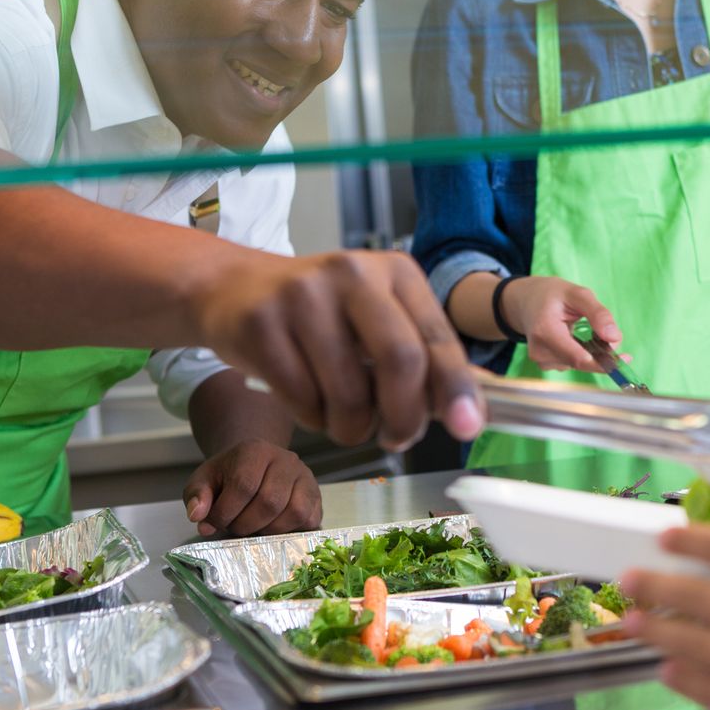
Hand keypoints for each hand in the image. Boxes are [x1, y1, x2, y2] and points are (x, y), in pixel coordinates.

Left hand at [183, 440, 321, 537]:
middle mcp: (286, 459)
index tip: (214, 522)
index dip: (226, 512)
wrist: (255, 464)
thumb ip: (197, 496)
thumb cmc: (228, 475)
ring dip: (269, 530)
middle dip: (246, 524)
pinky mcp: (316, 496)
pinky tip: (271, 527)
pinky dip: (290, 531)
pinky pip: (310, 520)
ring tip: (253, 528)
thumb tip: (198, 517)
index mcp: (255, 450)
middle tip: (234, 527)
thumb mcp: (204, 480)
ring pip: (294, 512)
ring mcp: (305, 477)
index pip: (243, 485)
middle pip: (270, 501)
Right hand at [194, 250, 482, 450]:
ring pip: (349, 394)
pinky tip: (306, 399)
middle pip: (400, 361)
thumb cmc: (321, 316)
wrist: (234, 290)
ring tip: (342, 416)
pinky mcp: (262, 323)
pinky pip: (303, 401)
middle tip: (397, 438)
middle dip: (405, 418)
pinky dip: (312, 419)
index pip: (436, 337)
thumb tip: (474, 411)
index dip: (456, 388)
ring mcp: (303, 296)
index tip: (468, 427)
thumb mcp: (378, 321)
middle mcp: (352, 274)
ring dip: (352, 428)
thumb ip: (423, 361)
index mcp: (395, 272)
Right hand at [499, 276, 624, 372]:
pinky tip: (576, 338)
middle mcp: (540, 351)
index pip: (579, 358)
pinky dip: (581, 353)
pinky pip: (571, 363)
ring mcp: (541, 360)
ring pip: (578, 364)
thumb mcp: (577, 293)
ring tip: (586, 331)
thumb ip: (598, 313)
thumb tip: (615, 338)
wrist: (525, 301)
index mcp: (545, 330)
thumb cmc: (551, 295)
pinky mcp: (544, 364)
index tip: (625, 359)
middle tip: (610, 336)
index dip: (604, 362)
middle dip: (600, 353)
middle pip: (581, 362)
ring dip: (591, 352)